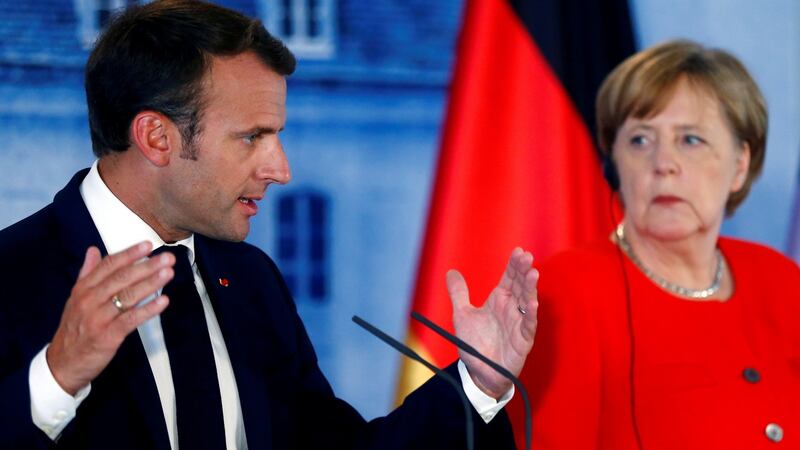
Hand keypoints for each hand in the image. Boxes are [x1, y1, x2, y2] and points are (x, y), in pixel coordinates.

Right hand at [47, 242, 174, 394]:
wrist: (62, 363)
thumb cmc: (74, 329)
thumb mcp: (76, 298)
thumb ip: (87, 273)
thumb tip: (93, 250)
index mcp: (83, 289)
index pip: (108, 265)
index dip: (129, 254)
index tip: (148, 245)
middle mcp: (89, 300)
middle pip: (121, 278)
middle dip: (147, 266)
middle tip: (167, 258)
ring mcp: (98, 318)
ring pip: (128, 296)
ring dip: (151, 283)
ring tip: (168, 273)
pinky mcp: (107, 336)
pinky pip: (130, 319)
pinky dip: (148, 310)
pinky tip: (163, 301)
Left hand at [449, 247, 537, 398]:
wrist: (478, 373)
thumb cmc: (474, 344)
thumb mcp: (462, 315)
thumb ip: (458, 293)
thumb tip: (450, 271)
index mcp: (500, 300)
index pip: (509, 278)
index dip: (514, 265)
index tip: (519, 251)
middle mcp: (512, 309)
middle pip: (520, 286)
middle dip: (524, 271)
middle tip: (527, 257)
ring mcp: (519, 324)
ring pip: (528, 302)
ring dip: (531, 288)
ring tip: (533, 273)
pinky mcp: (522, 340)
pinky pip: (528, 326)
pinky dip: (530, 315)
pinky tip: (532, 304)